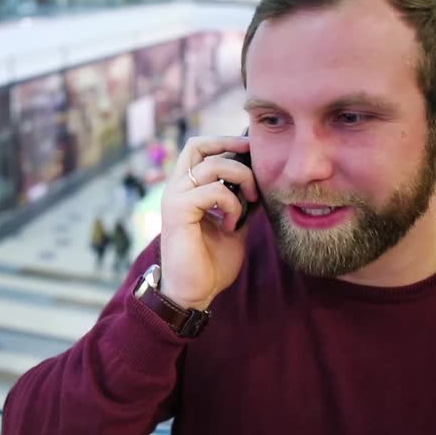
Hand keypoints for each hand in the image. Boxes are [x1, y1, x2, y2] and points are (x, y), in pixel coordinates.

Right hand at [159, 136, 257, 309]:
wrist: (194, 292)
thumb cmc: (210, 263)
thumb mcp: (235, 226)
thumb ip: (242, 203)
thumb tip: (261, 184)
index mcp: (187, 189)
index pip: (200, 148)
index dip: (226, 142)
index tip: (253, 151)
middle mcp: (176, 188)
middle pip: (197, 145)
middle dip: (230, 145)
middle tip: (254, 159)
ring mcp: (174, 198)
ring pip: (212, 165)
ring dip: (241, 179)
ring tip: (249, 202)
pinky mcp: (177, 211)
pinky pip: (212, 190)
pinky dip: (231, 204)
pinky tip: (233, 225)